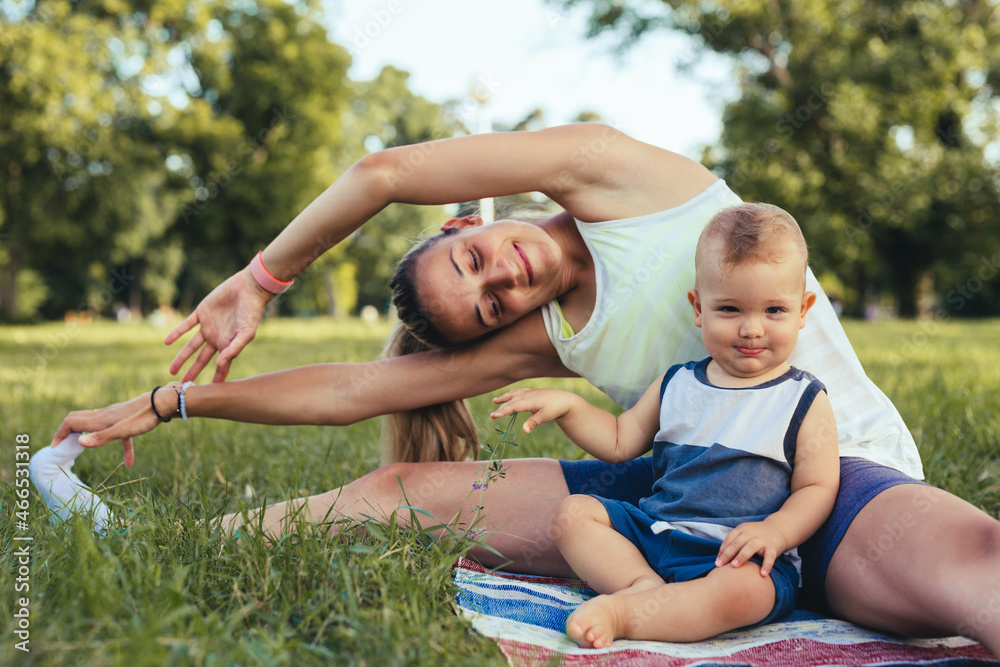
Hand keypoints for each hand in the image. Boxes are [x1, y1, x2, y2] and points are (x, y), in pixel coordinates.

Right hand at [50, 385, 178, 466]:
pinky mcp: (126, 419)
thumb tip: (79, 442)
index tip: (55, 448)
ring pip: (96, 426)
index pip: (70, 422)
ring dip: (88, 437)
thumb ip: (101, 437)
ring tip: (84, 448)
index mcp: (100, 419)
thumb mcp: (123, 431)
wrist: (164, 402)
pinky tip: (129, 463)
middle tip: (63, 446)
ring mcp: (115, 416)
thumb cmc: (144, 417)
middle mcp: (104, 415)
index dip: (60, 434)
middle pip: (78, 420)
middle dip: (68, 432)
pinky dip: (121, 447)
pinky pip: (120, 434)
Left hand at [165, 268, 272, 382]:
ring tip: (172, 370)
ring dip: (181, 357)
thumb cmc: (252, 312)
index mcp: (228, 344)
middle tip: (184, 384)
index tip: (209, 391)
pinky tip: (167, 341)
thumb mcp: (246, 333)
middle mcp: (217, 337)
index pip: (220, 365)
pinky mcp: (201, 312)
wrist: (248, 288)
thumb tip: (219, 365)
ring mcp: (208, 326)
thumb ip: (233, 349)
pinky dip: (177, 332)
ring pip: (191, 345)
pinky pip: (186, 325)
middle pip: (202, 359)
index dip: (216, 378)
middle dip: (193, 371)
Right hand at [490, 388, 577, 432]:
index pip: (512, 407)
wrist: (565, 399)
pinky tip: (510, 394)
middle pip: (511, 401)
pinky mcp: (533, 392)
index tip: (493, 416)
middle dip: (501, 407)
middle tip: (492, 415)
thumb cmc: (554, 408)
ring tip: (495, 401)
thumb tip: (524, 431)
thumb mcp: (544, 417)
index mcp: (528, 401)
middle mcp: (527, 395)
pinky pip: (519, 392)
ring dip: (504, 398)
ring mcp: (529, 393)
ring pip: (514, 395)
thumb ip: (532, 423)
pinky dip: (513, 393)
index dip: (502, 412)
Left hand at [716, 521, 787, 576]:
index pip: (729, 539)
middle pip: (737, 543)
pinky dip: (766, 565)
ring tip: (734, 566)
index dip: (722, 550)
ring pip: (750, 547)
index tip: (716, 561)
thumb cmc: (756, 535)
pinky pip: (769, 557)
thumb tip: (720, 558)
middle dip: (727, 554)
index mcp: (742, 529)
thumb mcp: (744, 534)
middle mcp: (751, 533)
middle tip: (719, 565)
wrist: (778, 529)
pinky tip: (762, 574)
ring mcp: (762, 539)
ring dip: (742, 557)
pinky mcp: (773, 547)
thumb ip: (734, 542)